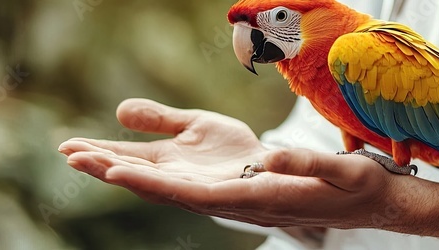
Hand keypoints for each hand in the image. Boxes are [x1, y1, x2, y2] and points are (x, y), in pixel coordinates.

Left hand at [58, 99, 438, 241]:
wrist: (364, 199)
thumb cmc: (355, 188)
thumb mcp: (341, 174)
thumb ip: (306, 168)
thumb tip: (272, 159)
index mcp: (255, 199)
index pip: (194, 195)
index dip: (153, 184)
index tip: (115, 170)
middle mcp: (232, 198)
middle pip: (167, 189)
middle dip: (120, 172)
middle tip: (74, 154)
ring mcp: (228, 189)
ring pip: (167, 180)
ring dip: (124, 166)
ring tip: (77, 150)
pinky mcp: (231, 177)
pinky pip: (183, 172)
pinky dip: (147, 161)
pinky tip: (120, 152)